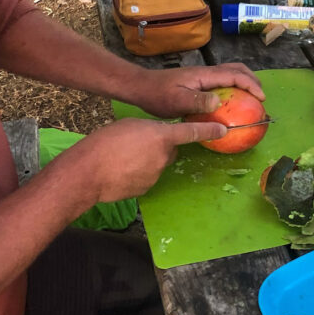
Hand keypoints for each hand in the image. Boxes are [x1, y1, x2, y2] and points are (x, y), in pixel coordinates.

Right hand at [49, 117, 226, 205]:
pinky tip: (122, 172)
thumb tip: (154, 139)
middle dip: (161, 147)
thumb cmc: (106, 142)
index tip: (224, 130)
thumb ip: (148, 131)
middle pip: (170, 150)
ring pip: (158, 164)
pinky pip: (147, 177)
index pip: (191, 132)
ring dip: (147, 161)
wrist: (89, 172)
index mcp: (161, 136)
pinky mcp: (147, 188)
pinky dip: (138, 174)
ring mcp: (156, 175)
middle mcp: (164, 156)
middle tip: (138, 144)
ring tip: (123, 158)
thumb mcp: (130, 126)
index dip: (209, 130)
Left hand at [129, 63, 264, 118]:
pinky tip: (231, 101)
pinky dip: (233, 87)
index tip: (261, 98)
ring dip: (244, 82)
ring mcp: (202, 76)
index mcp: (204, 75)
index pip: (234, 75)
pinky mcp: (198, 82)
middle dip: (252, 80)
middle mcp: (206, 72)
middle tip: (261, 98)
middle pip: (236, 69)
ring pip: (230, 73)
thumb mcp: (177, 101)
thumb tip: (218, 103)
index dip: (251, 85)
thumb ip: (197, 102)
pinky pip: (222, 81)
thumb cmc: (158, 95)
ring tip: (251, 98)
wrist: (141, 87)